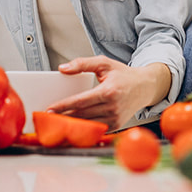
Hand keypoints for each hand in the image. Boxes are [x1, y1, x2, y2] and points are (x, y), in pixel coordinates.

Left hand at [45, 56, 167, 129]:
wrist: (145, 87)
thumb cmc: (124, 75)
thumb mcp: (104, 63)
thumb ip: (82, 64)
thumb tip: (63, 69)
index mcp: (109, 91)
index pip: (81, 101)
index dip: (64, 106)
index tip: (50, 109)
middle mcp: (113, 107)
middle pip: (82, 114)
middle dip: (63, 116)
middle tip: (47, 117)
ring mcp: (115, 119)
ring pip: (87, 123)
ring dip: (71, 124)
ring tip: (56, 122)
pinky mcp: (116, 126)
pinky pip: (95, 128)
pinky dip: (83, 127)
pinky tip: (72, 125)